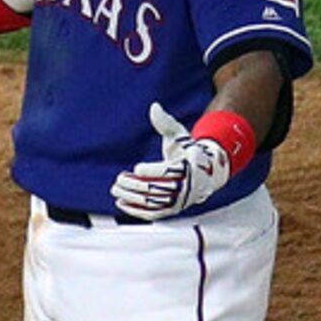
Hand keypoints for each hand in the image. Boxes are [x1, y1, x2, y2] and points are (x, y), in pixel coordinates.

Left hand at [111, 101, 232, 219]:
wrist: (204, 174)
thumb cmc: (187, 151)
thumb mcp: (179, 135)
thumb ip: (165, 123)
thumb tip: (154, 107)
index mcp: (190, 166)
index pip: (167, 172)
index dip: (150, 171)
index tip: (136, 168)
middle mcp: (187, 186)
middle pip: (157, 188)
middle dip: (134, 185)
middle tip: (118, 180)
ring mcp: (180, 201)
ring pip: (153, 202)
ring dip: (131, 197)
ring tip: (116, 189)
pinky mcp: (173, 211)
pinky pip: (153, 214)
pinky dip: (136, 211)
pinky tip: (120, 203)